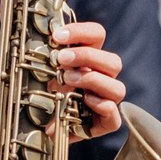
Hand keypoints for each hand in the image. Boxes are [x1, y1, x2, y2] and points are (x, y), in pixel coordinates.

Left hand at [51, 21, 124, 137]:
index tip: (57, 36)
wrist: (45, 127)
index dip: (80, 32)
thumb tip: (43, 41)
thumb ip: (47, 59)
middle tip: (61, 59)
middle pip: (113, 61)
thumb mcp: (44, 74)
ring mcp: (107, 101)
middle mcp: (103, 79)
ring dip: (92, 80)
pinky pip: (115, 116)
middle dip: (87, 56)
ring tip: (67, 79)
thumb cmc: (47, 96)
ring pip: (117, 88)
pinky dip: (102, 106)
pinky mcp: (106, 124)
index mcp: (90, 60)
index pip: (97, 36)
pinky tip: (84, 100)